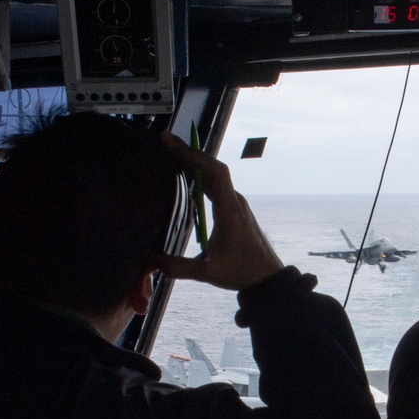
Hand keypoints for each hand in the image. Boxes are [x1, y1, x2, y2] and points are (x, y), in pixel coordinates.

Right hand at [157, 131, 283, 289]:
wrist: (267, 277)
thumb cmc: (242, 271)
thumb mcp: (208, 272)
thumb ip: (178, 267)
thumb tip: (151, 260)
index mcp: (230, 211)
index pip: (215, 173)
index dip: (195, 156)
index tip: (174, 145)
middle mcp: (235, 202)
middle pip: (213, 169)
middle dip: (189, 153)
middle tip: (166, 141)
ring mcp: (236, 204)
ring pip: (216, 176)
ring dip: (196, 163)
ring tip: (172, 153)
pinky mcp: (235, 209)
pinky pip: (218, 185)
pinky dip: (202, 176)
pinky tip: (189, 176)